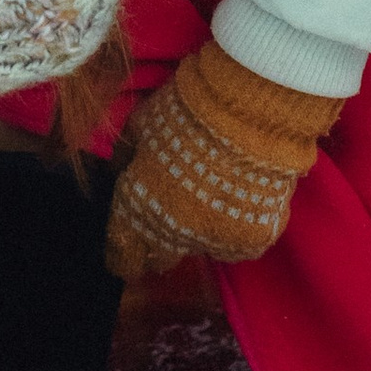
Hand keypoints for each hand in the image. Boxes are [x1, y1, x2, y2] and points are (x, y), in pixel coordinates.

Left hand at [105, 41, 341, 280]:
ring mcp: (213, 241)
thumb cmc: (185, 111)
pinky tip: (241, 197)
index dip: (123, 250)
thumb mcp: (139, 125)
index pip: (122, 255)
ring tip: (213, 194)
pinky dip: (238, 226)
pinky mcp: (252, 238)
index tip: (130, 239)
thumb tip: (118, 173)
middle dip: (161, 242)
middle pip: (160, 259)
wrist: (246, 111)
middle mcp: (171, 237)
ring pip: (202, 249)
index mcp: (138, 211)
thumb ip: (125, 157)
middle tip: (173, 210)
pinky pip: (239, 243)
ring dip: (202, 230)